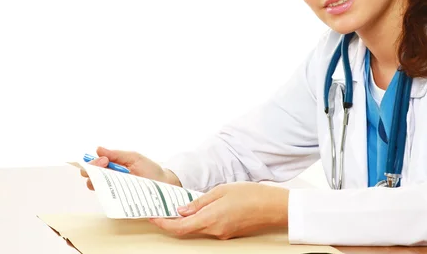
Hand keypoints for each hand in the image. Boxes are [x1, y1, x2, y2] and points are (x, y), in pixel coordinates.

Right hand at [80, 146, 181, 189]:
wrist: (165, 184)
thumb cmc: (150, 170)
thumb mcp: (134, 158)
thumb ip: (116, 154)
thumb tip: (98, 149)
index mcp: (113, 167)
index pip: (94, 165)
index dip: (94, 162)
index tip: (104, 160)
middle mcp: (110, 179)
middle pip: (90, 176)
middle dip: (91, 170)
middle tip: (105, 165)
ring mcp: (114, 190)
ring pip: (96, 187)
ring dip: (97, 181)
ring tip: (110, 176)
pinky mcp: (120, 201)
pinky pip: (108, 199)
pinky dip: (107, 193)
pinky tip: (114, 188)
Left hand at [148, 182, 288, 239]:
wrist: (272, 206)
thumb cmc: (250, 195)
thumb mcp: (221, 191)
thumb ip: (199, 202)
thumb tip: (181, 210)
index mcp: (210, 219)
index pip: (179, 228)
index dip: (164, 224)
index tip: (154, 217)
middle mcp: (214, 231)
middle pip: (187, 229)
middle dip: (174, 221)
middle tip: (164, 208)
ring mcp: (222, 234)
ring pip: (198, 228)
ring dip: (189, 219)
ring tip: (185, 205)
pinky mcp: (229, 233)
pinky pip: (210, 227)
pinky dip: (202, 219)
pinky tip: (204, 208)